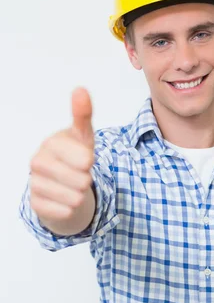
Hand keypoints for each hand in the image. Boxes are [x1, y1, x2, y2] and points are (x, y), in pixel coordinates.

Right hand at [30, 87, 94, 222]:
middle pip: (83, 182)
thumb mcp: (83, 136)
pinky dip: (71, 209)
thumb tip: (80, 90)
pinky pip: (66, 212)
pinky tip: (64, 199)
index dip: (89, 163)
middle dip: (86, 181)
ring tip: (72, 186)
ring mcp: (35, 184)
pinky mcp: (36, 205)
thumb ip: (82, 115)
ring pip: (76, 199)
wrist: (60, 182)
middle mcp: (38, 163)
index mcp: (51, 144)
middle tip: (77, 174)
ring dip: (80, 195)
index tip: (83, 159)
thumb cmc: (73, 155)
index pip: (85, 161)